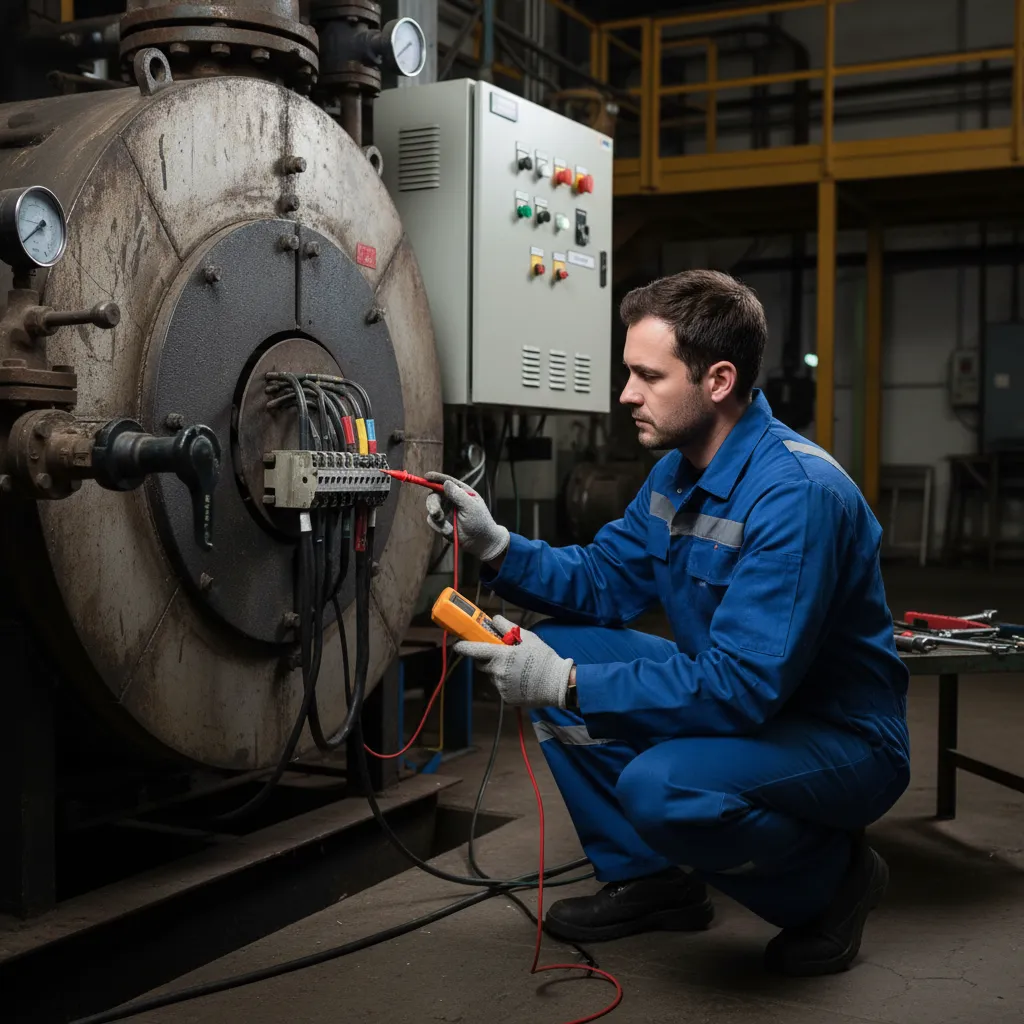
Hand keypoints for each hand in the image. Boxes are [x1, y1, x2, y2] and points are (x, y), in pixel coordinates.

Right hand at [424, 472, 509, 562]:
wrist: (480, 542)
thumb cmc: (480, 522)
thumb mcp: (471, 507)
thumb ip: (458, 495)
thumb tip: (446, 483)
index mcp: (461, 491)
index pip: (447, 481)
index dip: (436, 478)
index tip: (426, 477)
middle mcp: (452, 499)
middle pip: (434, 495)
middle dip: (433, 503)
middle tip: (435, 513)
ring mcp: (446, 510)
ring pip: (431, 508)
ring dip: (437, 518)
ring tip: (448, 528)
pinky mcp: (441, 522)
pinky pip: (432, 521)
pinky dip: (439, 527)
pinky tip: (450, 532)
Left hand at [453, 616, 572, 707]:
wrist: (557, 684)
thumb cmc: (543, 658)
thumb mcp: (527, 637)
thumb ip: (508, 628)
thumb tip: (494, 620)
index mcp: (500, 656)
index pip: (473, 650)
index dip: (463, 646)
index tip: (458, 644)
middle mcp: (496, 672)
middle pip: (482, 663)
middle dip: (486, 657)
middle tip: (500, 653)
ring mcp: (500, 687)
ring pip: (492, 675)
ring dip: (498, 670)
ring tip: (517, 668)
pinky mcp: (506, 698)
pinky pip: (501, 687)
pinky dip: (506, 682)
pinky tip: (521, 679)